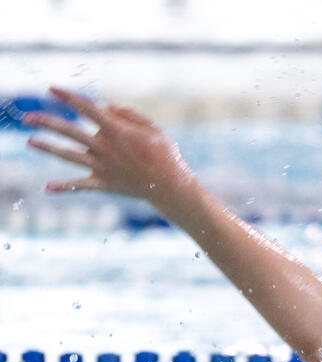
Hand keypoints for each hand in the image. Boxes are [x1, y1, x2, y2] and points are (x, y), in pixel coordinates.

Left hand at [24, 87, 197, 210]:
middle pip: (69, 131)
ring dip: (48, 148)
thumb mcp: (153, 128)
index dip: (67, 97)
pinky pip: (80, 185)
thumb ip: (128, 115)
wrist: (171, 186)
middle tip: (27, 118)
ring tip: (30, 142)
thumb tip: (105, 108)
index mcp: (116, 131)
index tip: (52, 89)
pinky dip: (64, 187)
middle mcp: (105, 148)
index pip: (86, 109)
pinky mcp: (104, 183)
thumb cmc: (166, 155)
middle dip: (46, 122)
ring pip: (69, 155)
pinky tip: (47, 188)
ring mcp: (102, 166)